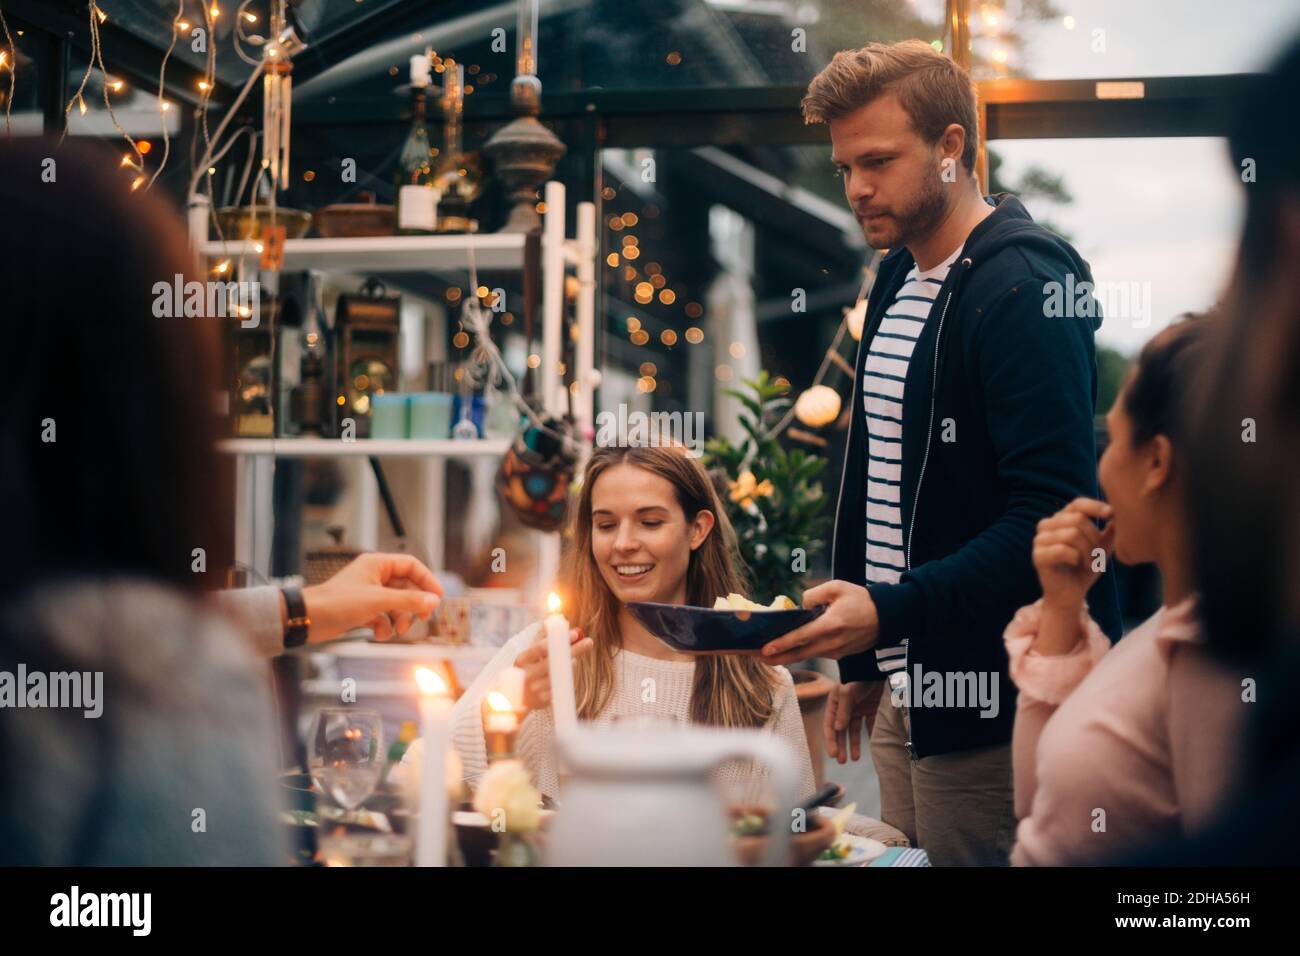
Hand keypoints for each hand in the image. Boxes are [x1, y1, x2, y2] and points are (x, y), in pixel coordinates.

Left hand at [300, 552, 443, 643]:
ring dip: (400, 618)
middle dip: (413, 605)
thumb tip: (434, 601)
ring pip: (396, 604)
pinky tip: (379, 634)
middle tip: (423, 617)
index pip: (411, 565)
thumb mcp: (379, 601)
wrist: (308, 618)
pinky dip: (384, 626)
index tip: (438, 597)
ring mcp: (368, 593)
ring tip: (397, 630)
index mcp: (378, 564)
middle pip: (406, 587)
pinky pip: (382, 616)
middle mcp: (374, 576)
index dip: (427, 580)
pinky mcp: (361, 609)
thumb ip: (409, 600)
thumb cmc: (338, 602)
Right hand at [514, 627, 593, 711]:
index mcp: (522, 660)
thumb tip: (560, 619)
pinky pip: (562, 687)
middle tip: (589, 641)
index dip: (558, 640)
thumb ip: (544, 635)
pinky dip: (568, 679)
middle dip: (574, 651)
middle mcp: (527, 675)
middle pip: (554, 662)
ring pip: (560, 675)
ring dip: (571, 666)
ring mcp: (535, 689)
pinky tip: (567, 674)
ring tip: (574, 660)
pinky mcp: (543, 701)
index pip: (540, 648)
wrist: (515, 698)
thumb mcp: (530, 652)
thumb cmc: (527, 668)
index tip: (575, 633)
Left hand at [759, 580, 879, 664]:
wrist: (887, 617)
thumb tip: (799, 606)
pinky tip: (786, 650)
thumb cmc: (861, 598)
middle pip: (799, 654)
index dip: (781, 644)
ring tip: (764, 655)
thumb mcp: (837, 587)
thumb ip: (814, 594)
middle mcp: (832, 642)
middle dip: (775, 657)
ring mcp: (836, 651)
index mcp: (831, 625)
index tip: (764, 650)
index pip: (801, 637)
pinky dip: (800, 653)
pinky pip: (815, 654)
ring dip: (785, 656)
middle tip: (754, 657)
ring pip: (806, 656)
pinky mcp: (839, 655)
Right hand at [824, 681, 883, 763]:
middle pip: (840, 731)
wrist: (877, 668)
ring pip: (853, 731)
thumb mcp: (848, 692)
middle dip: (840, 746)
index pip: (830, 725)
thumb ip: (843, 711)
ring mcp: (857, 710)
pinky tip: (868, 748)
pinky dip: (867, 737)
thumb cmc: (858, 678)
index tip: (834, 754)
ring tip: (853, 759)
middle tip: (842, 761)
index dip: (831, 740)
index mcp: (834, 703)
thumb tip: (838, 729)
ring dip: (852, 745)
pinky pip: (868, 727)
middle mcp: (844, 708)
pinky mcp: (870, 710)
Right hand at [1032, 498, 1113, 611]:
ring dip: (1087, 551)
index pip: (1077, 504)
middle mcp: (1047, 525)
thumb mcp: (1101, 548)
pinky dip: (1076, 558)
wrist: (1070, 594)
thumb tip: (1120, 515)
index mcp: (1061, 519)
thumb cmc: (1084, 569)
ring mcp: (1040, 540)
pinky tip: (1076, 564)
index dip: (1095, 506)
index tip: (1111, 515)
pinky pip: (1062, 550)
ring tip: (1090, 563)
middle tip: (1098, 556)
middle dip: (1094, 538)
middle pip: (1077, 520)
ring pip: (1071, 534)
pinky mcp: (1038, 556)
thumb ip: (1109, 532)